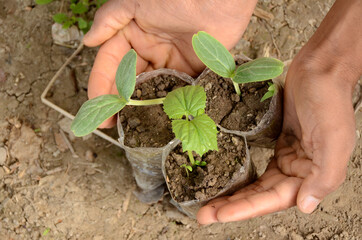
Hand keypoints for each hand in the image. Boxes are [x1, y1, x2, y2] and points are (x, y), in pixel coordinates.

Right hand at [83, 0, 256, 127]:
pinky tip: (161, 119)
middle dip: (119, 102)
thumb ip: (110, 20)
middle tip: (112, 124)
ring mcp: (171, 61)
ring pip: (151, 88)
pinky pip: (176, 90)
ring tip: (134, 126)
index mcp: (133, 34)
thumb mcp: (135, 2)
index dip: (101, 85)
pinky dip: (168, 104)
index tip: (98, 107)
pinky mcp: (191, 70)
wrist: (219, 0)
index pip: (111, 63)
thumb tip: (88, 40)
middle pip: (129, 80)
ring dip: (142, 106)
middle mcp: (150, 49)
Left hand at [197, 0, 360, 224]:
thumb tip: (305, 206)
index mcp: (312, 174)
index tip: (218, 214)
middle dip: (232, 206)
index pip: (273, 199)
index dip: (245, 208)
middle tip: (204, 214)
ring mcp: (285, 156)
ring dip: (233, 192)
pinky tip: (223, 176)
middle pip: (260, 195)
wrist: (319, 69)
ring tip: (207, 201)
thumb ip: (324, 176)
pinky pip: (255, 163)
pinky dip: (240, 172)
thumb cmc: (329, 100)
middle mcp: (298, 170)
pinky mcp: (274, 141)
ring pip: (255, 183)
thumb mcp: (334, 139)